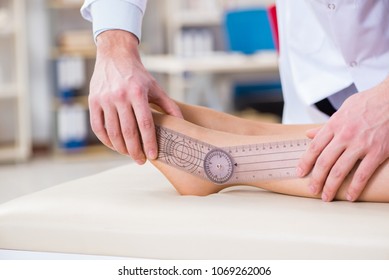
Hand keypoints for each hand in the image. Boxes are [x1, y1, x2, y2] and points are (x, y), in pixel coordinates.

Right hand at [89, 30, 182, 163]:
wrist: (115, 56)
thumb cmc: (138, 75)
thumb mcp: (155, 87)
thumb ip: (169, 106)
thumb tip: (182, 123)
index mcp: (137, 93)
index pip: (145, 124)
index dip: (149, 142)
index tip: (153, 156)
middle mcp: (119, 96)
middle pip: (128, 132)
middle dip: (135, 150)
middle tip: (141, 161)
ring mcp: (104, 99)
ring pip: (112, 132)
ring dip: (121, 148)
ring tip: (129, 155)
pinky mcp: (93, 101)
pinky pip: (98, 127)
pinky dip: (106, 140)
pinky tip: (114, 146)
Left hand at [297, 78, 388, 201]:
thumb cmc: (367, 103)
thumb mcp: (342, 111)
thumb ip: (326, 126)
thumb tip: (308, 134)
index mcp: (334, 125)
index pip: (314, 147)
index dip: (305, 162)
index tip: (300, 173)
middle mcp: (344, 136)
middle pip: (324, 162)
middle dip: (316, 179)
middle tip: (312, 190)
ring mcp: (361, 144)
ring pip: (340, 170)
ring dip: (331, 186)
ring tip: (326, 197)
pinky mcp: (377, 152)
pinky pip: (363, 174)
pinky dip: (355, 187)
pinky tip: (349, 196)